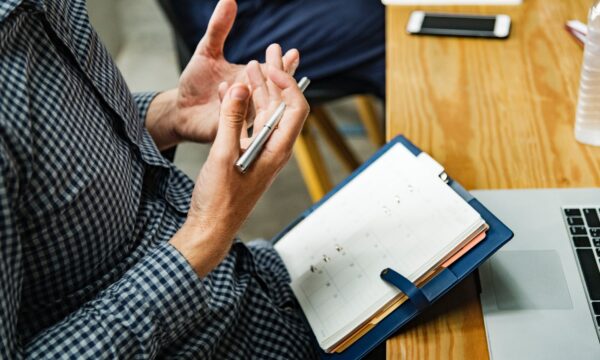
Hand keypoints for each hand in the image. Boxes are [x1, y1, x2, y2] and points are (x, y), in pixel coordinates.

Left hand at [145, 0, 299, 149]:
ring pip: (255, 106)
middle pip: (271, 92)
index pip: (273, 74)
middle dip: (277, 77)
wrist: (180, 109)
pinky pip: (232, 117)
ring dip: (253, 91)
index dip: (285, 66)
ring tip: (248, 75)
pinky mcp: (226, 129)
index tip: (293, 53)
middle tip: (279, 62)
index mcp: (251, 82)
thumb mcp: (207, 51)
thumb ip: (219, 28)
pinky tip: (228, 88)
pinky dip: (231, 102)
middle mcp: (251, 100)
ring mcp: (241, 117)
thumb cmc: (197, 83)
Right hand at [170, 63, 308, 276]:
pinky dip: (245, 106)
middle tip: (269, 52)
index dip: (287, 84)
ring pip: (266, 113)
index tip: (269, 68)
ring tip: (250, 64)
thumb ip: (231, 120)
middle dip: (275, 78)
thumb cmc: (220, 199)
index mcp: (278, 150)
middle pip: (283, 106)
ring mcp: (263, 151)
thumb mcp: (223, 154)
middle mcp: (275, 148)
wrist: (211, 226)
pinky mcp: (249, 154)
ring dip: (259, 89)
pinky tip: (236, 92)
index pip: (296, 109)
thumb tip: (240, 88)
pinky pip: (252, 124)